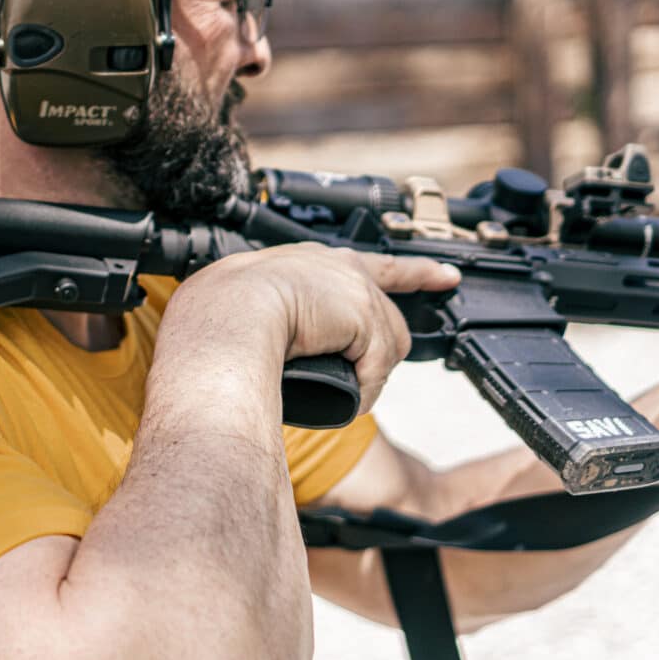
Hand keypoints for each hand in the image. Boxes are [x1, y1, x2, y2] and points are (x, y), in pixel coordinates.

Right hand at [161, 244, 461, 415]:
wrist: (220, 318)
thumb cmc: (215, 319)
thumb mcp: (244, 312)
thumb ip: (270, 322)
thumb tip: (282, 356)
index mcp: (304, 260)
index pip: (369, 263)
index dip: (411, 271)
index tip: (444, 273)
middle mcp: (333, 264)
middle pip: (382, 311)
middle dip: (380, 348)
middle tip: (358, 379)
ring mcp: (350, 285)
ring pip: (384, 343)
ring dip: (363, 374)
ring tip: (332, 392)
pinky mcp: (361, 312)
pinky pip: (376, 364)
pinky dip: (362, 388)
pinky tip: (346, 399)